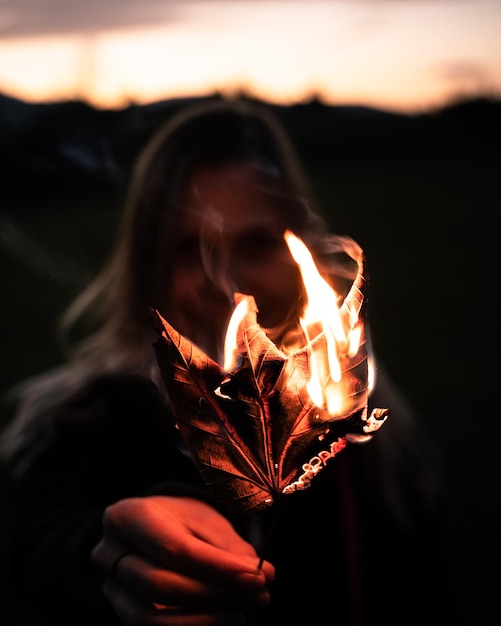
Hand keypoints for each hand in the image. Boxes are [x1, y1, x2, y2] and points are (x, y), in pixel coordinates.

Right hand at [92, 496, 274, 624]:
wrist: (146, 528)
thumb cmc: (177, 518)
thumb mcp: (202, 517)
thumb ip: (227, 545)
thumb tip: (260, 573)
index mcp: (128, 517)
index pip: (175, 548)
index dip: (219, 568)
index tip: (259, 576)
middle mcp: (109, 554)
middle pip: (161, 584)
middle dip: (216, 594)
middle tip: (260, 594)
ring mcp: (110, 588)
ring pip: (150, 616)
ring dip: (204, 620)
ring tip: (243, 612)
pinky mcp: (119, 612)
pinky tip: (223, 619)